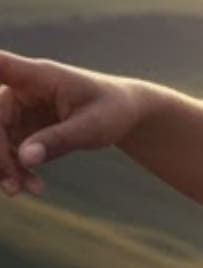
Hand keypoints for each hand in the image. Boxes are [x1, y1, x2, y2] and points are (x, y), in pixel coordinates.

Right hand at [0, 51, 145, 195]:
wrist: (125, 114)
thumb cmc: (113, 109)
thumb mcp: (94, 125)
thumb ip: (60, 139)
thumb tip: (24, 158)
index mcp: (37, 76)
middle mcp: (19, 90)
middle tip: (11, 182)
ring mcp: (16, 110)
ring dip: (2, 166)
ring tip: (22, 190)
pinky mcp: (19, 130)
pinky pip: (6, 152)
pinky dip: (14, 171)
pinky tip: (32, 187)